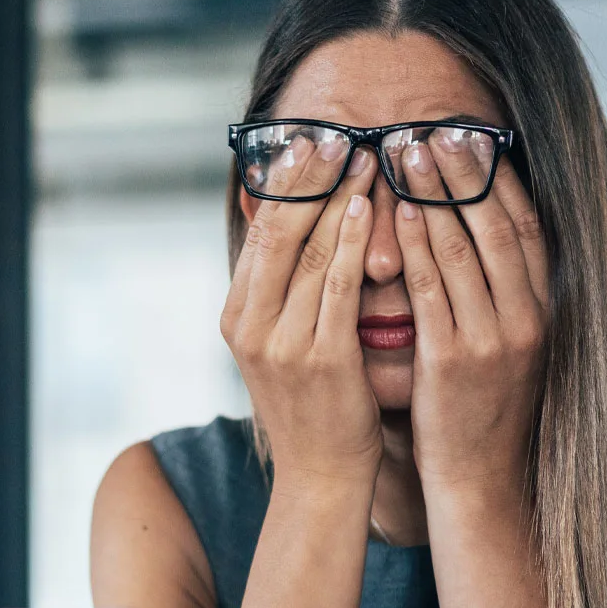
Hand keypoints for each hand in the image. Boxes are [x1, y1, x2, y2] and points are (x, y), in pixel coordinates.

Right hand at [221, 141, 381, 491]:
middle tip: (338, 133)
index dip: (284, 183)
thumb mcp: (282, 342)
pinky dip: (353, 242)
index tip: (309, 141)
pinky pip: (338, 286)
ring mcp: (282, 342)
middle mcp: (250, 325)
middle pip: (279, 233)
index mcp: (236, 316)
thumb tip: (296, 227)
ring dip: (340, 198)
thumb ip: (284, 290)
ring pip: (311, 251)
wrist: (321, 474)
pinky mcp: (320, 357)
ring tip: (366, 157)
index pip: (259, 233)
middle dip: (310, 178)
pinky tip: (369, 208)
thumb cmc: (314, 404)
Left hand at [392, 133, 549, 499]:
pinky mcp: (455, 360)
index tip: (474, 136)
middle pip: (496, 226)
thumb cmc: (480, 409)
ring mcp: (494, 338)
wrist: (480, 480)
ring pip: (464, 249)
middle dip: (463, 172)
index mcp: (543, 309)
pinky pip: (434, 290)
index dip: (499, 177)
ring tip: (406, 152)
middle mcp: (527, 317)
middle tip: (432, 128)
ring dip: (434, 194)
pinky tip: (400, 212)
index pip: (526, 226)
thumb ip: (497, 294)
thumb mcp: (504, 345)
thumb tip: (479, 237)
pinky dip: (419, 246)